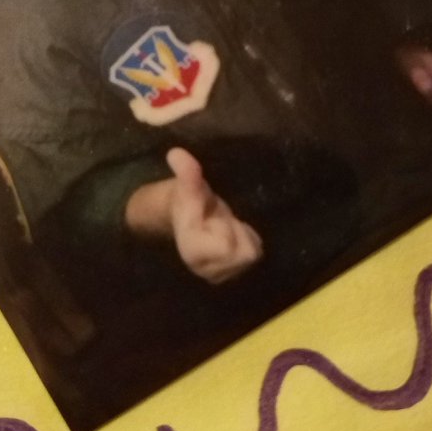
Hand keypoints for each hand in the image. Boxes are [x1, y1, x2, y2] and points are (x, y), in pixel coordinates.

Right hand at [166, 147, 262, 283]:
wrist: (181, 219)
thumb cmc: (186, 200)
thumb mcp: (188, 185)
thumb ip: (187, 174)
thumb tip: (177, 154)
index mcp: (193, 250)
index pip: (227, 247)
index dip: (228, 227)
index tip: (216, 215)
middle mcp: (208, 270)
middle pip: (245, 253)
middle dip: (237, 231)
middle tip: (222, 218)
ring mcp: (221, 276)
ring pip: (251, 254)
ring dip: (242, 236)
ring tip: (227, 224)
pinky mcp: (233, 275)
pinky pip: (255, 255)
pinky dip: (247, 241)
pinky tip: (234, 232)